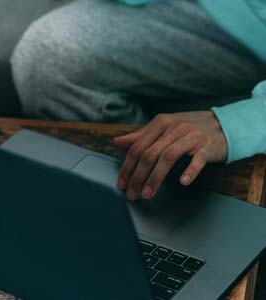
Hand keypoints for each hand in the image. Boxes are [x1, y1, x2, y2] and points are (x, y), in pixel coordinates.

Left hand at [113, 111, 227, 200]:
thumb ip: (140, 136)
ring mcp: (191, 136)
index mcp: (160, 123)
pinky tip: (183, 182)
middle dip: (137, 176)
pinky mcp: (206, 146)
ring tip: (147, 193)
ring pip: (168, 157)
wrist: (220, 124)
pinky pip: (197, 159)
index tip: (122, 184)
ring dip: (155, 178)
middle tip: (132, 193)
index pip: (137, 147)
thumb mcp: (162, 128)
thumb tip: (116, 141)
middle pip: (149, 154)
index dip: (127, 167)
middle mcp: (173, 127)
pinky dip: (190, 170)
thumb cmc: (186, 128)